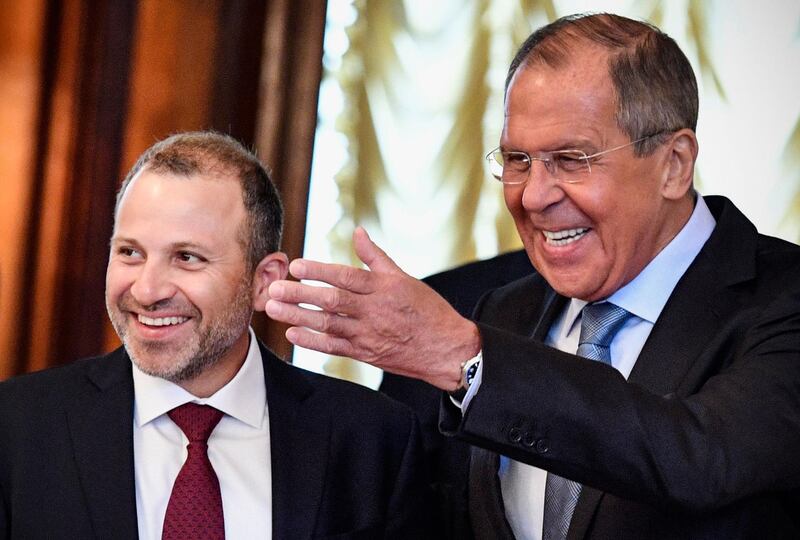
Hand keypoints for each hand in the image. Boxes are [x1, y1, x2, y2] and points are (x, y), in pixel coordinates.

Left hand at [265, 227, 480, 390]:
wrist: (446, 349)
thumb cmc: (427, 310)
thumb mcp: (405, 278)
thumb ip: (376, 257)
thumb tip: (358, 233)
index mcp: (384, 288)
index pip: (346, 277)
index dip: (320, 271)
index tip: (296, 266)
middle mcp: (374, 311)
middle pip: (332, 301)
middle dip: (300, 294)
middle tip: (274, 288)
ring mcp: (369, 335)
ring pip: (328, 324)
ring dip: (298, 316)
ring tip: (273, 309)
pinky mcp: (366, 354)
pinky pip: (335, 347)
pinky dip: (313, 341)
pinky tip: (293, 333)